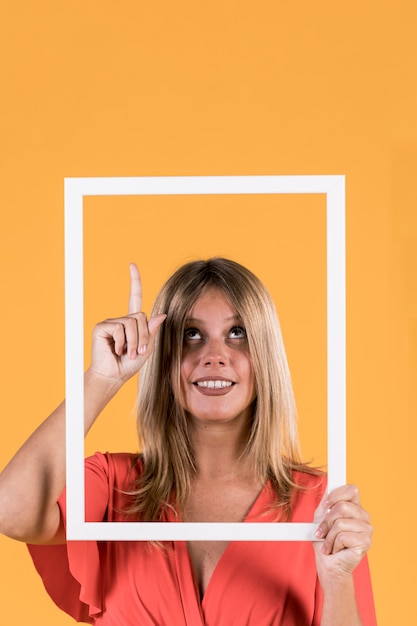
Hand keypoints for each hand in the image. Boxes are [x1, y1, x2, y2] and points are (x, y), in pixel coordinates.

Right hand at [89, 263, 165, 383]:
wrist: (113, 376)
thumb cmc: (128, 364)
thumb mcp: (147, 348)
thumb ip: (152, 332)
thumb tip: (162, 315)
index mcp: (132, 322)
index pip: (134, 297)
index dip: (134, 281)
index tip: (131, 265)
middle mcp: (121, 319)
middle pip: (140, 316)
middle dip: (144, 335)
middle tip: (138, 351)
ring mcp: (111, 322)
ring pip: (132, 322)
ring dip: (134, 341)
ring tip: (128, 353)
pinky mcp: (101, 326)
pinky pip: (119, 328)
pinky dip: (121, 342)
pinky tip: (116, 350)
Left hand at [313, 485, 372, 580]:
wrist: (327, 563)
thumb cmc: (324, 540)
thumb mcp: (321, 516)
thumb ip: (327, 500)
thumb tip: (329, 484)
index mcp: (355, 507)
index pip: (352, 490)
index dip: (336, 495)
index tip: (326, 505)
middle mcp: (364, 516)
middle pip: (343, 506)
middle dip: (327, 520)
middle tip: (323, 531)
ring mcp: (367, 529)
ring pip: (341, 522)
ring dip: (329, 535)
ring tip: (330, 543)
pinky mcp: (365, 542)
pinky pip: (343, 536)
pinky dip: (334, 544)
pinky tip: (336, 549)